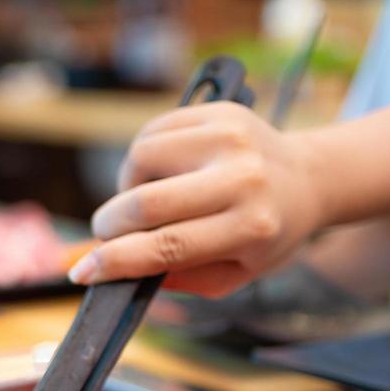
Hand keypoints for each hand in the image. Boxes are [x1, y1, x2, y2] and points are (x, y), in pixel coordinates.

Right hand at [69, 102, 324, 295]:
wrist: (307, 179)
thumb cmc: (264, 235)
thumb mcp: (233, 274)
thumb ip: (179, 278)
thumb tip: (120, 269)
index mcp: (250, 227)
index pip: (167, 246)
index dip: (115, 262)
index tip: (82, 272)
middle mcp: (243, 179)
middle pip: (146, 203)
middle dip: (110, 224)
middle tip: (106, 234)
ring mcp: (231, 138)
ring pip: (141, 159)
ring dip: (128, 186)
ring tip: (145, 199)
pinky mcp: (219, 112)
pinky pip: (152, 131)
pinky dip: (142, 158)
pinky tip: (158, 172)